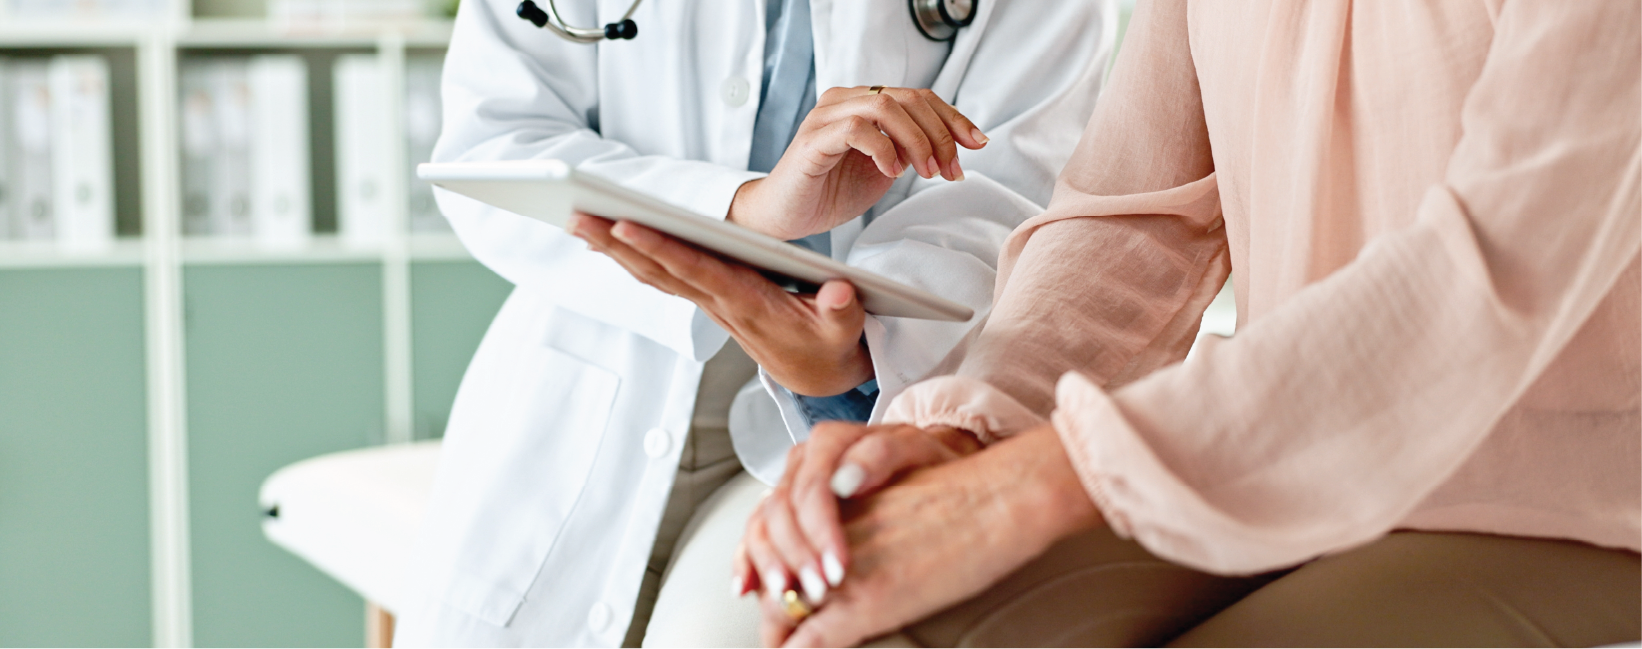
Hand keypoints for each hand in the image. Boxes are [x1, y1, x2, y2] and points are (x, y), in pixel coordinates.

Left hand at [571, 214, 872, 395]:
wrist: (818, 374)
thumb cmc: (830, 346)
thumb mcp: (844, 332)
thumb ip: (841, 312)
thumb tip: (839, 292)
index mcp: (748, 304)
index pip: (696, 271)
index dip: (661, 249)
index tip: (626, 225)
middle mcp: (720, 302)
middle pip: (660, 270)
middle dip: (618, 244)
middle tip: (576, 217)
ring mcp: (711, 301)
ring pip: (654, 273)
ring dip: (615, 249)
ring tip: (578, 221)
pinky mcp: (709, 298)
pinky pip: (663, 275)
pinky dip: (634, 256)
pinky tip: (608, 238)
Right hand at [729, 86, 988, 239]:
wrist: (785, 217)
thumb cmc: (829, 193)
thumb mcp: (884, 169)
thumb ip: (911, 151)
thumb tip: (952, 147)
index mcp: (863, 103)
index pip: (917, 97)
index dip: (952, 118)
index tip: (977, 143)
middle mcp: (844, 100)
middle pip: (907, 98)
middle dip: (940, 134)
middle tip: (951, 170)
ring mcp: (826, 116)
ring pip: (885, 106)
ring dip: (916, 140)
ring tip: (925, 172)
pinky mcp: (813, 139)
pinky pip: (856, 129)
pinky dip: (883, 149)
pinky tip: (892, 172)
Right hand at [731, 422, 982, 612]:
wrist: (924, 462)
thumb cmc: (922, 459)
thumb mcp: (915, 448)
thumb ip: (881, 455)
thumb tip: (845, 480)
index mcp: (829, 443)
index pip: (812, 488)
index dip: (820, 531)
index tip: (839, 568)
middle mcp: (802, 463)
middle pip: (782, 510)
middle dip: (797, 555)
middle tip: (818, 591)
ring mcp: (789, 486)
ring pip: (762, 523)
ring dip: (770, 563)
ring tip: (787, 595)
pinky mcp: (784, 511)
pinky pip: (755, 533)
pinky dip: (747, 561)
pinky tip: (747, 587)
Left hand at [761, 426, 1102, 648]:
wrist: (996, 500)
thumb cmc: (962, 496)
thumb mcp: (895, 497)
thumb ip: (863, 519)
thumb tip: (854, 549)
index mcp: (833, 504)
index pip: (776, 541)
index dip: (768, 572)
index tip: (766, 591)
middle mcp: (827, 533)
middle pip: (776, 579)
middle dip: (772, 609)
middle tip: (773, 632)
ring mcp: (842, 571)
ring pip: (787, 611)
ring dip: (782, 633)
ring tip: (783, 645)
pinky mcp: (864, 603)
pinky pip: (812, 640)